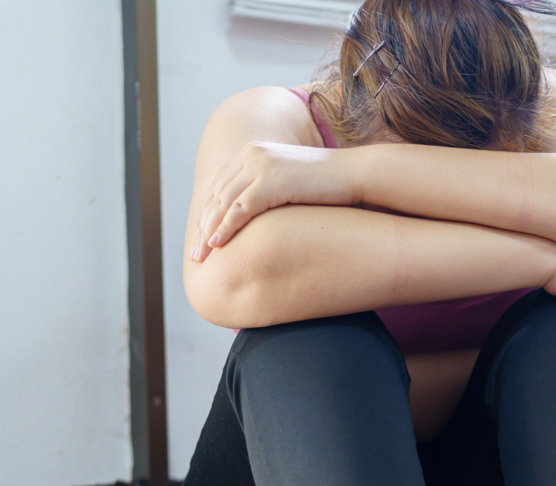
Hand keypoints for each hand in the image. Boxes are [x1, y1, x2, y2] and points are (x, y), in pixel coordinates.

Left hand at [189, 141, 358, 261]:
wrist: (354, 174)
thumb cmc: (329, 185)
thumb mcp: (291, 184)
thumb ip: (271, 190)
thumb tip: (261, 215)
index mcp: (253, 153)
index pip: (220, 186)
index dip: (208, 213)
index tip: (202, 238)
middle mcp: (251, 155)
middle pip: (216, 195)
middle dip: (203, 226)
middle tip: (195, 254)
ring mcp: (260, 166)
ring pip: (223, 203)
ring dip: (209, 231)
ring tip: (201, 256)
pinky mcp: (271, 181)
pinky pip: (239, 208)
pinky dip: (225, 228)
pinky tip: (217, 245)